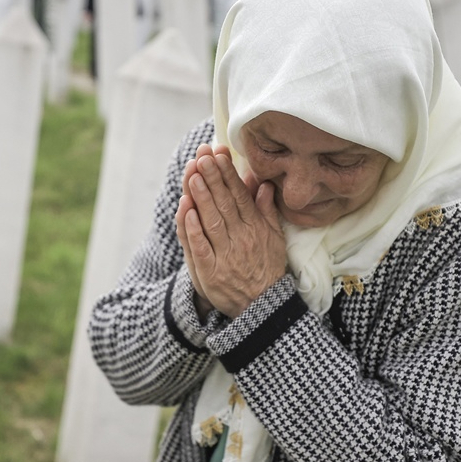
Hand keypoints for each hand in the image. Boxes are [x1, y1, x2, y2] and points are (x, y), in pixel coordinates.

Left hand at [175, 144, 286, 317]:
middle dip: (212, 178)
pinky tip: (186, 210)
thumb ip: (265, 210)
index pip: (239, 195)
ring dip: (201, 197)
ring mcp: (225, 255)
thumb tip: (263, 183)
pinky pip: (200, 247)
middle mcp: (241, 238)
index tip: (218, 154)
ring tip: (192, 175)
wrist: (262, 307)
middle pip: (224, 204)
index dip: (228, 173)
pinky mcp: (211, 272)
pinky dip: (192, 229)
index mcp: (255, 227)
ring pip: (211, 221)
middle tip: (201, 156)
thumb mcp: (274, 238)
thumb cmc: (266, 268)